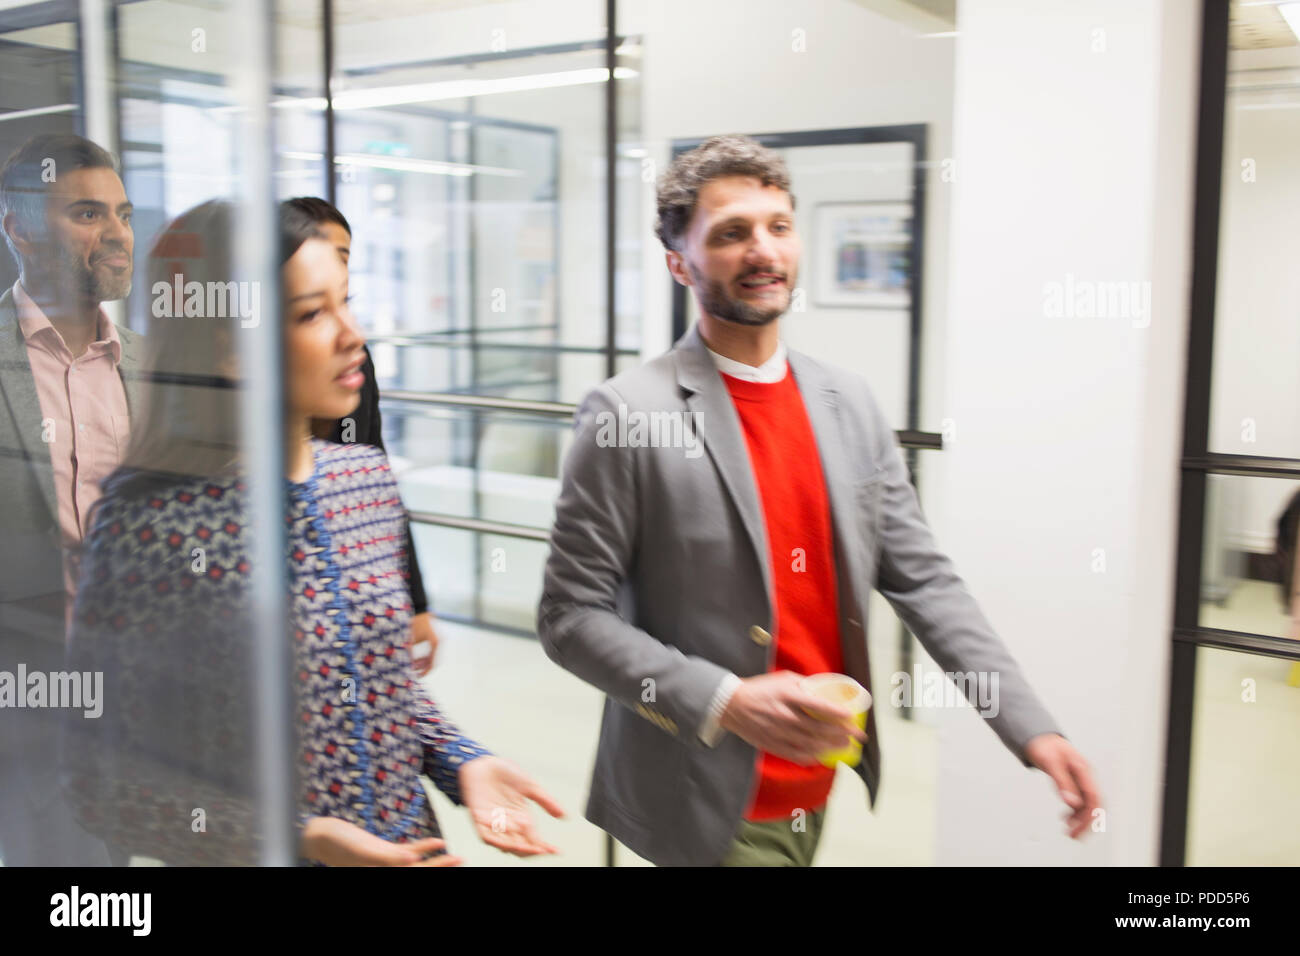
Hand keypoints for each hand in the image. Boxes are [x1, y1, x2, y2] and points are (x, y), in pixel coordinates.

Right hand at [300, 816, 462, 866]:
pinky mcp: (383, 851)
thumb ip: (388, 857)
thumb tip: (413, 860)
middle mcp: (388, 870)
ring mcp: (387, 862)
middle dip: (442, 869)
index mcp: (383, 872)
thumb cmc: (336, 842)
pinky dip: (424, 847)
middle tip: (464, 861)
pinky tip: (438, 842)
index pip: (415, 876)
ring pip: (419, 864)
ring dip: (439, 861)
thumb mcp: (364, 850)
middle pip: (422, 872)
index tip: (455, 863)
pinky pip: (407, 851)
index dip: (436, 871)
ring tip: (460, 857)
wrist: (321, 835)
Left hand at [409, 612, 438, 675]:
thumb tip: (409, 666)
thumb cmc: (413, 624)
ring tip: (413, 665)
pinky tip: (416, 658)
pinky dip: (424, 655)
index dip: (424, 671)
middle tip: (413, 671)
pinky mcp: (435, 638)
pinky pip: (431, 651)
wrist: (418, 610)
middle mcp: (439, 642)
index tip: (417, 676)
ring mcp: (438, 640)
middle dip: (423, 667)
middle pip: (433, 660)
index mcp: (434, 644)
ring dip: (423, 662)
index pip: (432, 663)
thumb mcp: (409, 640)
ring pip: (432, 656)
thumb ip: (410, 654)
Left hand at [458, 756, 564, 855]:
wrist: (485, 763)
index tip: (556, 850)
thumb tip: (564, 816)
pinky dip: (495, 838)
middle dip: (530, 850)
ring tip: (525, 846)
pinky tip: (505, 836)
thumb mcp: (531, 786)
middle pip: (521, 846)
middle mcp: (509, 825)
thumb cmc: (507, 773)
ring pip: (505, 845)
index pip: (535, 839)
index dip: (545, 846)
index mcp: (523, 819)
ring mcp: (494, 824)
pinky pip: (486, 835)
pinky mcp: (479, 820)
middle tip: (540, 849)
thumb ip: (546, 801)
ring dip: (515, 847)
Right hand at [719, 670, 866, 764]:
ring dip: (831, 746)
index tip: (852, 717)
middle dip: (841, 733)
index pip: (818, 706)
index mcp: (788, 695)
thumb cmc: (760, 689)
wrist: (731, 705)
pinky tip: (822, 757)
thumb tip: (826, 691)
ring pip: (810, 743)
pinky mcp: (772, 744)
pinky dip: (811, 757)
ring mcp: (778, 732)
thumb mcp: (783, 678)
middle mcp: (784, 715)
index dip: (837, 713)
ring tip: (845, 746)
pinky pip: (796, 754)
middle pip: (818, 728)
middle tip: (856, 736)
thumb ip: (805, 685)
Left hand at [1024, 733, 1103, 839]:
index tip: (1078, 827)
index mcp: (1083, 769)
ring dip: (1080, 819)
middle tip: (1074, 835)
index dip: (1088, 815)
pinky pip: (1078, 801)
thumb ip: (1062, 783)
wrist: (1038, 737)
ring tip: (1069, 831)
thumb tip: (1071, 803)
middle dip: (1086, 822)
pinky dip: (1074, 812)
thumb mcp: (1050, 763)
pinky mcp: (1072, 782)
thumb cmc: (1044, 746)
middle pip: (1093, 804)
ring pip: (1086, 804)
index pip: (1093, 797)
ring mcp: (1079, 779)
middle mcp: (1084, 775)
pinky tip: (1065, 818)